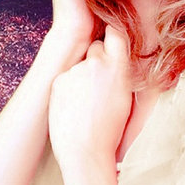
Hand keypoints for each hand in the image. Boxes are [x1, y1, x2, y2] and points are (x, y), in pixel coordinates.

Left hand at [49, 23, 133, 176]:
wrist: (85, 151)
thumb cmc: (110, 130)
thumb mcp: (125, 97)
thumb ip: (120, 72)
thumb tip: (114, 58)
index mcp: (117, 68)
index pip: (115, 33)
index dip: (112, 34)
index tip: (111, 36)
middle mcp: (95, 64)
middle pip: (96, 46)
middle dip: (97, 58)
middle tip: (98, 82)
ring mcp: (74, 71)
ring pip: (79, 63)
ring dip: (82, 74)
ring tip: (85, 102)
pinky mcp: (58, 80)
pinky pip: (66, 76)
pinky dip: (69, 85)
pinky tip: (74, 105)